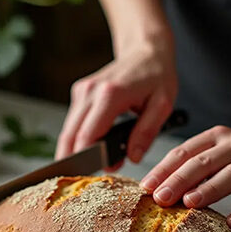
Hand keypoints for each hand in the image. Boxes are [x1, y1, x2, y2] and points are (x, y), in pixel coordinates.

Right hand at [56, 39, 176, 164]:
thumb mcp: (162, 105)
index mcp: (110, 94)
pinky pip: (74, 123)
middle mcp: (90, 91)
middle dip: (74, 161)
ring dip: (74, 151)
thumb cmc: (157, 76)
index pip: (88, 134)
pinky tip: (89, 151)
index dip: (89, 159)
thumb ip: (146, 132)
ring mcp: (82, 91)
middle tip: (83, 181)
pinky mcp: (80, 93)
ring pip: (68, 130)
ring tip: (87, 169)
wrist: (145, 50)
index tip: (95, 175)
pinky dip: (78, 139)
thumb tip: (132, 157)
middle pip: (71, 135)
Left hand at [140, 123, 230, 229]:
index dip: (164, 169)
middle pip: (205, 162)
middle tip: (160, 198)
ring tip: (189, 203)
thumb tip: (159, 186)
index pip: (186, 151)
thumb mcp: (222, 147)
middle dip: (180, 180)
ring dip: (209, 189)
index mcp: (219, 137)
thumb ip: (196, 162)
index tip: (146, 187)